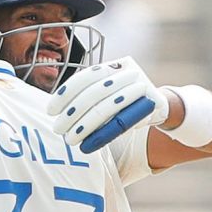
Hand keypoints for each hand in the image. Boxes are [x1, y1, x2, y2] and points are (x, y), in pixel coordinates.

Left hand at [48, 56, 168, 151]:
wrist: (160, 105)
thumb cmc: (123, 99)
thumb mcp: (106, 91)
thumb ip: (85, 95)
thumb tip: (54, 109)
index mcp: (113, 66)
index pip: (84, 77)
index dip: (65, 93)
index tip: (51, 110)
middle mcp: (127, 73)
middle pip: (93, 94)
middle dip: (72, 113)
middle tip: (57, 129)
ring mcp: (140, 87)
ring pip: (106, 109)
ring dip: (85, 126)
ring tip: (70, 140)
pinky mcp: (150, 105)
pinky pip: (122, 122)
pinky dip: (103, 135)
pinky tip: (88, 145)